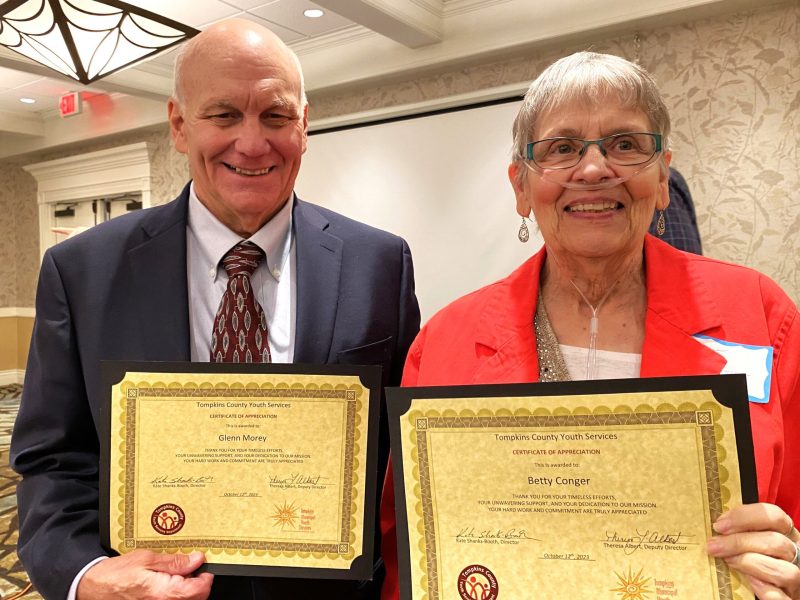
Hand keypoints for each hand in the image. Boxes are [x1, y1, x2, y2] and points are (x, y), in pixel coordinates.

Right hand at [76, 550, 213, 599]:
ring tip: (175, 575)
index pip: (200, 590)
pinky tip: (167, 584)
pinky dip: (174, 594)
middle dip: (197, 583)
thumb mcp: (147, 559)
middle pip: (196, 598)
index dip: (206, 577)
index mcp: (165, 593)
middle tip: (190, 568)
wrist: (94, 588)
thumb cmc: (116, 574)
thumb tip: (197, 560)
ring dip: (186, 589)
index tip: (203, 567)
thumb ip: (175, 562)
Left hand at [706, 503, 799, 598]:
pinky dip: (763, 589)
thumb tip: (715, 526)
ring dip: (749, 563)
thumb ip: (741, 531)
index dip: (745, 517)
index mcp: (786, 534)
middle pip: (775, 541)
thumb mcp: (751, 541)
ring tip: (728, 562)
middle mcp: (795, 554)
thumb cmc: (754, 560)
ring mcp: (795, 579)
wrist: (760, 590)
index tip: (719, 524)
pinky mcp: (789, 599)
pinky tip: (747, 582)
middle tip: (713, 545)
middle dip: (739, 542)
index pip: (774, 516)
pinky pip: (779, 596)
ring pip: (783, 570)